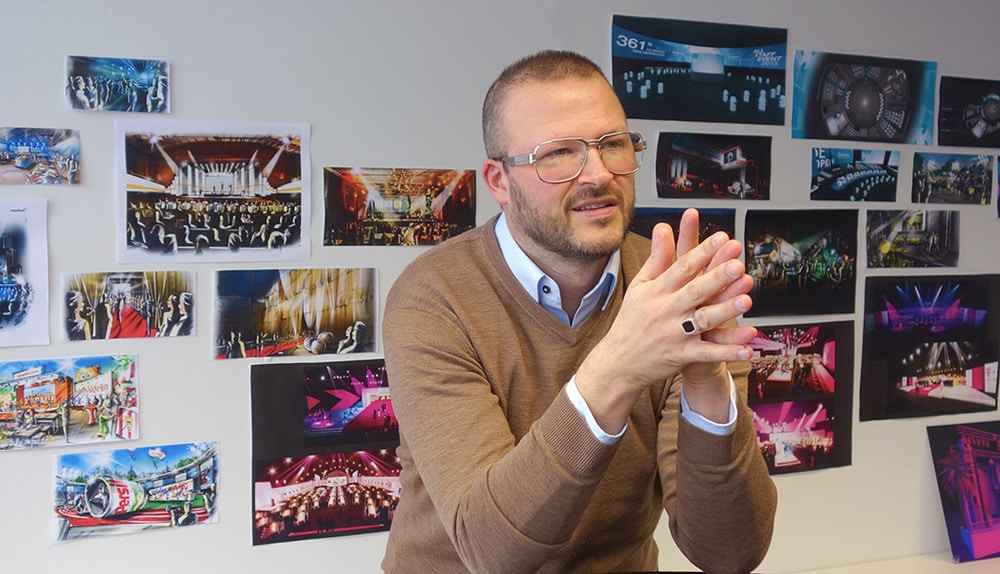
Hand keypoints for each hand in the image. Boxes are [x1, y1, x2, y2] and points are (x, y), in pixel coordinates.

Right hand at [575, 209, 754, 429]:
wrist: (617, 361)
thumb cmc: (631, 320)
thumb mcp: (640, 286)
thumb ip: (656, 257)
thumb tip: (662, 227)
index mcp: (658, 290)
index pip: (682, 267)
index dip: (703, 252)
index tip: (721, 238)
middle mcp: (666, 310)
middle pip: (695, 291)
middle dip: (717, 278)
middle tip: (737, 265)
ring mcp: (674, 334)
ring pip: (703, 320)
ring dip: (725, 311)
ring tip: (746, 300)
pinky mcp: (681, 355)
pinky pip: (707, 354)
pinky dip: (728, 352)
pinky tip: (748, 349)